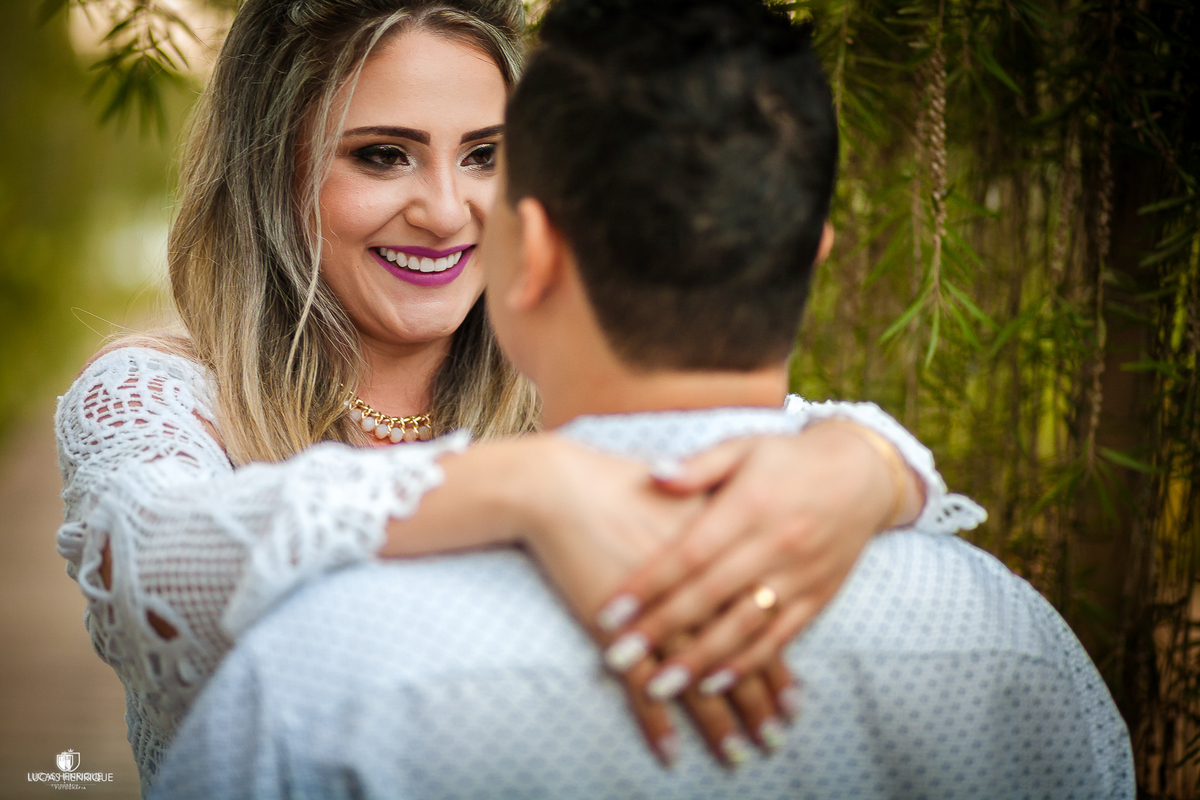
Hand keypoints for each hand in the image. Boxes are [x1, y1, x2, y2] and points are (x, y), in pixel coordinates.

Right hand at [515, 436, 796, 764]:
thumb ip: (729, 518)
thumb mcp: (690, 484)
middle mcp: (696, 593)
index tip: (794, 703)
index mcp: (722, 557)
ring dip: (716, 722)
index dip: (777, 667)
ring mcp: (654, 616)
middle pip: (735, 659)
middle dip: (757, 705)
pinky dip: (655, 721)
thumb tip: (753, 536)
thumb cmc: (621, 482)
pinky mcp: (614, 631)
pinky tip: (671, 749)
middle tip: (774, 738)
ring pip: (695, 679)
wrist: (561, 488)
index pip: (759, 624)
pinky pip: (639, 685)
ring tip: (736, 751)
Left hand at [593, 421, 924, 704]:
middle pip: (708, 596)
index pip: (688, 554)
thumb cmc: (788, 460)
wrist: (863, 473)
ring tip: (660, 687)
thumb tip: (653, 475)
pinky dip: (747, 664)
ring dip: (699, 660)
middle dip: (660, 631)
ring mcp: (798, 575)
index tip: (609, 612)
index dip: (647, 585)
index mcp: (748, 506)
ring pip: (743, 626)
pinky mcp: (818, 596)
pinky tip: (715, 682)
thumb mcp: (742, 448)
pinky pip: (780, 637)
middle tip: (619, 658)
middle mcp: (774, 544)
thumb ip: (698, 467)